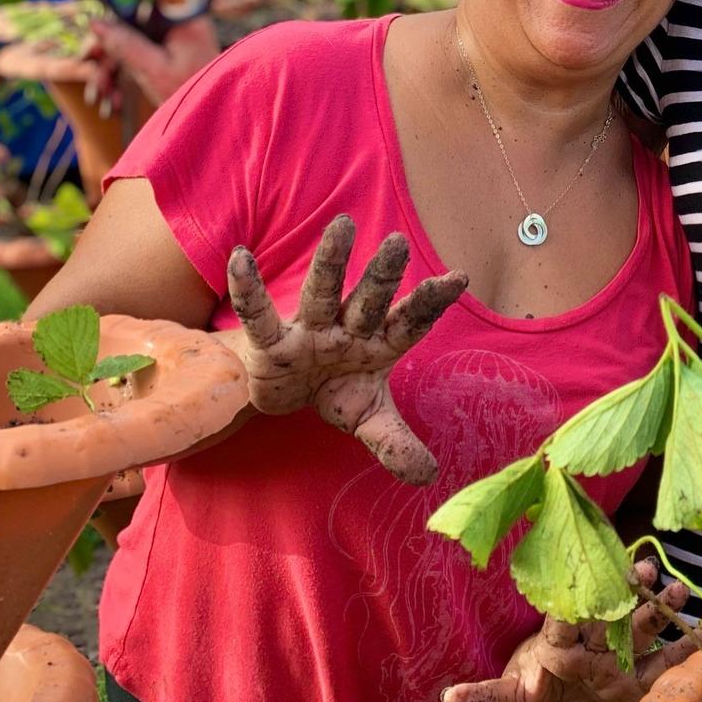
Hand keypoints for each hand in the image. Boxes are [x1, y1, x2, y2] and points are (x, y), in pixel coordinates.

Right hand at [88, 15, 220, 109]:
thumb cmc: (194, 94)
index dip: (110, 27)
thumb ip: (126, 45)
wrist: (217, 117)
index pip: (136, 10)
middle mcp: (181, 24)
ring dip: (115, 69)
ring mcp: (178, 40)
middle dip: (109, 54)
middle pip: (131, 28)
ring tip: (105, 95)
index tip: (92, 50)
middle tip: (93, 77)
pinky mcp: (173, 55)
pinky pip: (143, 57)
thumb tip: (95, 22)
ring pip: (133, 44)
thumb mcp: (155, 70)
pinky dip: (128, 75)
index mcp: (183, 20)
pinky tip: (116, 100)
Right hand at [226, 214, 466, 485]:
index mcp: (379, 344)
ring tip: (342, 225)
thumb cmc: (336, 390)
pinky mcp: (272, 344)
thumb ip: (395, 443)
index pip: (410, 322)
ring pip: (321, 293)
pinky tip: (241, 257)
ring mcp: (310, 332)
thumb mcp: (367, 419)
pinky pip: (259, 315)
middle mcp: (349, 330)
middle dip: (382, 276)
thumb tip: (428, 476)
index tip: (460, 277)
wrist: (285, 392)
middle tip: (398, 243)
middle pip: (368, 301)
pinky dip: (248, 289)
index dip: (432, 302)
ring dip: (330, 262)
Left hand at [441, 560, 701, 701]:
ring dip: (658, 608)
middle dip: (626, 593)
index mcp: (559, 641)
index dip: (570, 610)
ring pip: (640, 626)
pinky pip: (665, 660)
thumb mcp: (508, 700)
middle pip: (610, 614)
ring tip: (678, 592)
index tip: (581, 593)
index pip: (563, 621)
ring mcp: (618, 653)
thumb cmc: (531, 690)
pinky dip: (688, 647)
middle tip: (641, 570)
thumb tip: (447, 700)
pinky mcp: (639, 675)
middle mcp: (592, 639)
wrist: (557, 696)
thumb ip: (484, 698)